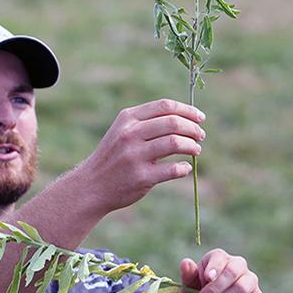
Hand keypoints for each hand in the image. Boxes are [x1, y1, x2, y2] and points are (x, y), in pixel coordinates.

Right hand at [78, 99, 205, 214]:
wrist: (91, 186)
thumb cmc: (114, 157)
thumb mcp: (123, 132)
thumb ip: (148, 123)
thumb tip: (186, 119)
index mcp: (127, 119)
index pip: (164, 106)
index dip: (187, 110)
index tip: (200, 118)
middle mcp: (129, 134)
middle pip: (173, 123)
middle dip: (193, 128)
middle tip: (201, 136)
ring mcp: (134, 156)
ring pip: (175, 143)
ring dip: (192, 146)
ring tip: (196, 150)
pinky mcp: (141, 177)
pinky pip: (172, 169)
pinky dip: (184, 168)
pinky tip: (184, 168)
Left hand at [179, 249, 264, 292]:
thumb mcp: (188, 291)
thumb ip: (188, 277)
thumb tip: (185, 262)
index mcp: (219, 259)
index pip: (220, 257)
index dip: (214, 267)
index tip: (206, 278)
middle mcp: (238, 266)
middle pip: (232, 272)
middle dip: (214, 290)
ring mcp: (250, 282)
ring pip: (241, 289)